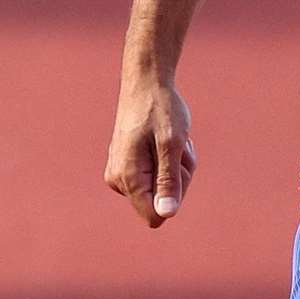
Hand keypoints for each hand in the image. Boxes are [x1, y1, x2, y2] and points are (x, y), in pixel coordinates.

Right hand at [104, 81, 195, 227]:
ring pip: (161, 186)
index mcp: (128, 178)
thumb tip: (166, 214)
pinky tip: (167, 138)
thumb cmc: (161, 109)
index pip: (155, 216)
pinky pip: (156, 174)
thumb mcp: (172, 143)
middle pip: (161, 201)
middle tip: (180, 145)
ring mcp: (122, 173)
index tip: (177, 165)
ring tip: (174, 138)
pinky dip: (168, 158)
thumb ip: (168, 180)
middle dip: (179, 175)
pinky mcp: (128, 165)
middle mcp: (119, 181)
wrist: (147, 82)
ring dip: (176, 164)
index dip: (175, 195)